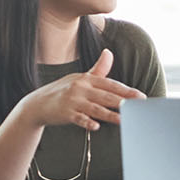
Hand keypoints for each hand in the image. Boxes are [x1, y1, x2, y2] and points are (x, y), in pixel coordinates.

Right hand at [21, 49, 145, 130]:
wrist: (38, 103)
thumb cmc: (63, 90)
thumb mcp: (80, 78)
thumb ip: (98, 69)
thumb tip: (109, 52)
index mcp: (87, 79)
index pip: (111, 85)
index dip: (127, 91)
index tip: (141, 97)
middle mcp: (81, 88)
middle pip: (106, 96)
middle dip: (124, 102)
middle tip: (138, 107)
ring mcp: (73, 100)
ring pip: (96, 108)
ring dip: (110, 115)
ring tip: (124, 119)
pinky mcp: (65, 113)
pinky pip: (78, 118)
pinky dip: (87, 122)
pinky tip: (96, 126)